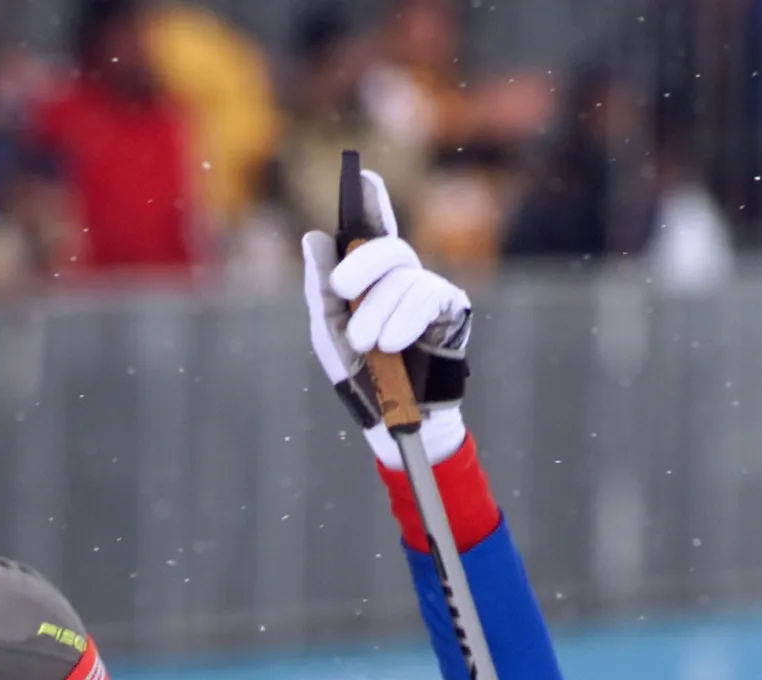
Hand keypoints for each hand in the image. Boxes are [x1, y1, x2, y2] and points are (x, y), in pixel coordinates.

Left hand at [302, 169, 471, 468]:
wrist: (391, 422)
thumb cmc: (361, 378)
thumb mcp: (328, 333)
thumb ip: (320, 289)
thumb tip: (313, 236)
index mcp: (372, 281)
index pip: (371, 231)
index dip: (370, 201)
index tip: (362, 174)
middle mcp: (403, 278)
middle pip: (386, 247)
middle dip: (361, 264)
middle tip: (341, 289)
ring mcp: (429, 291)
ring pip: (403, 277)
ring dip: (378, 312)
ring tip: (366, 344)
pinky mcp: (450, 311)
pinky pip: (426, 298)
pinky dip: (405, 319)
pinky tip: (392, 343)